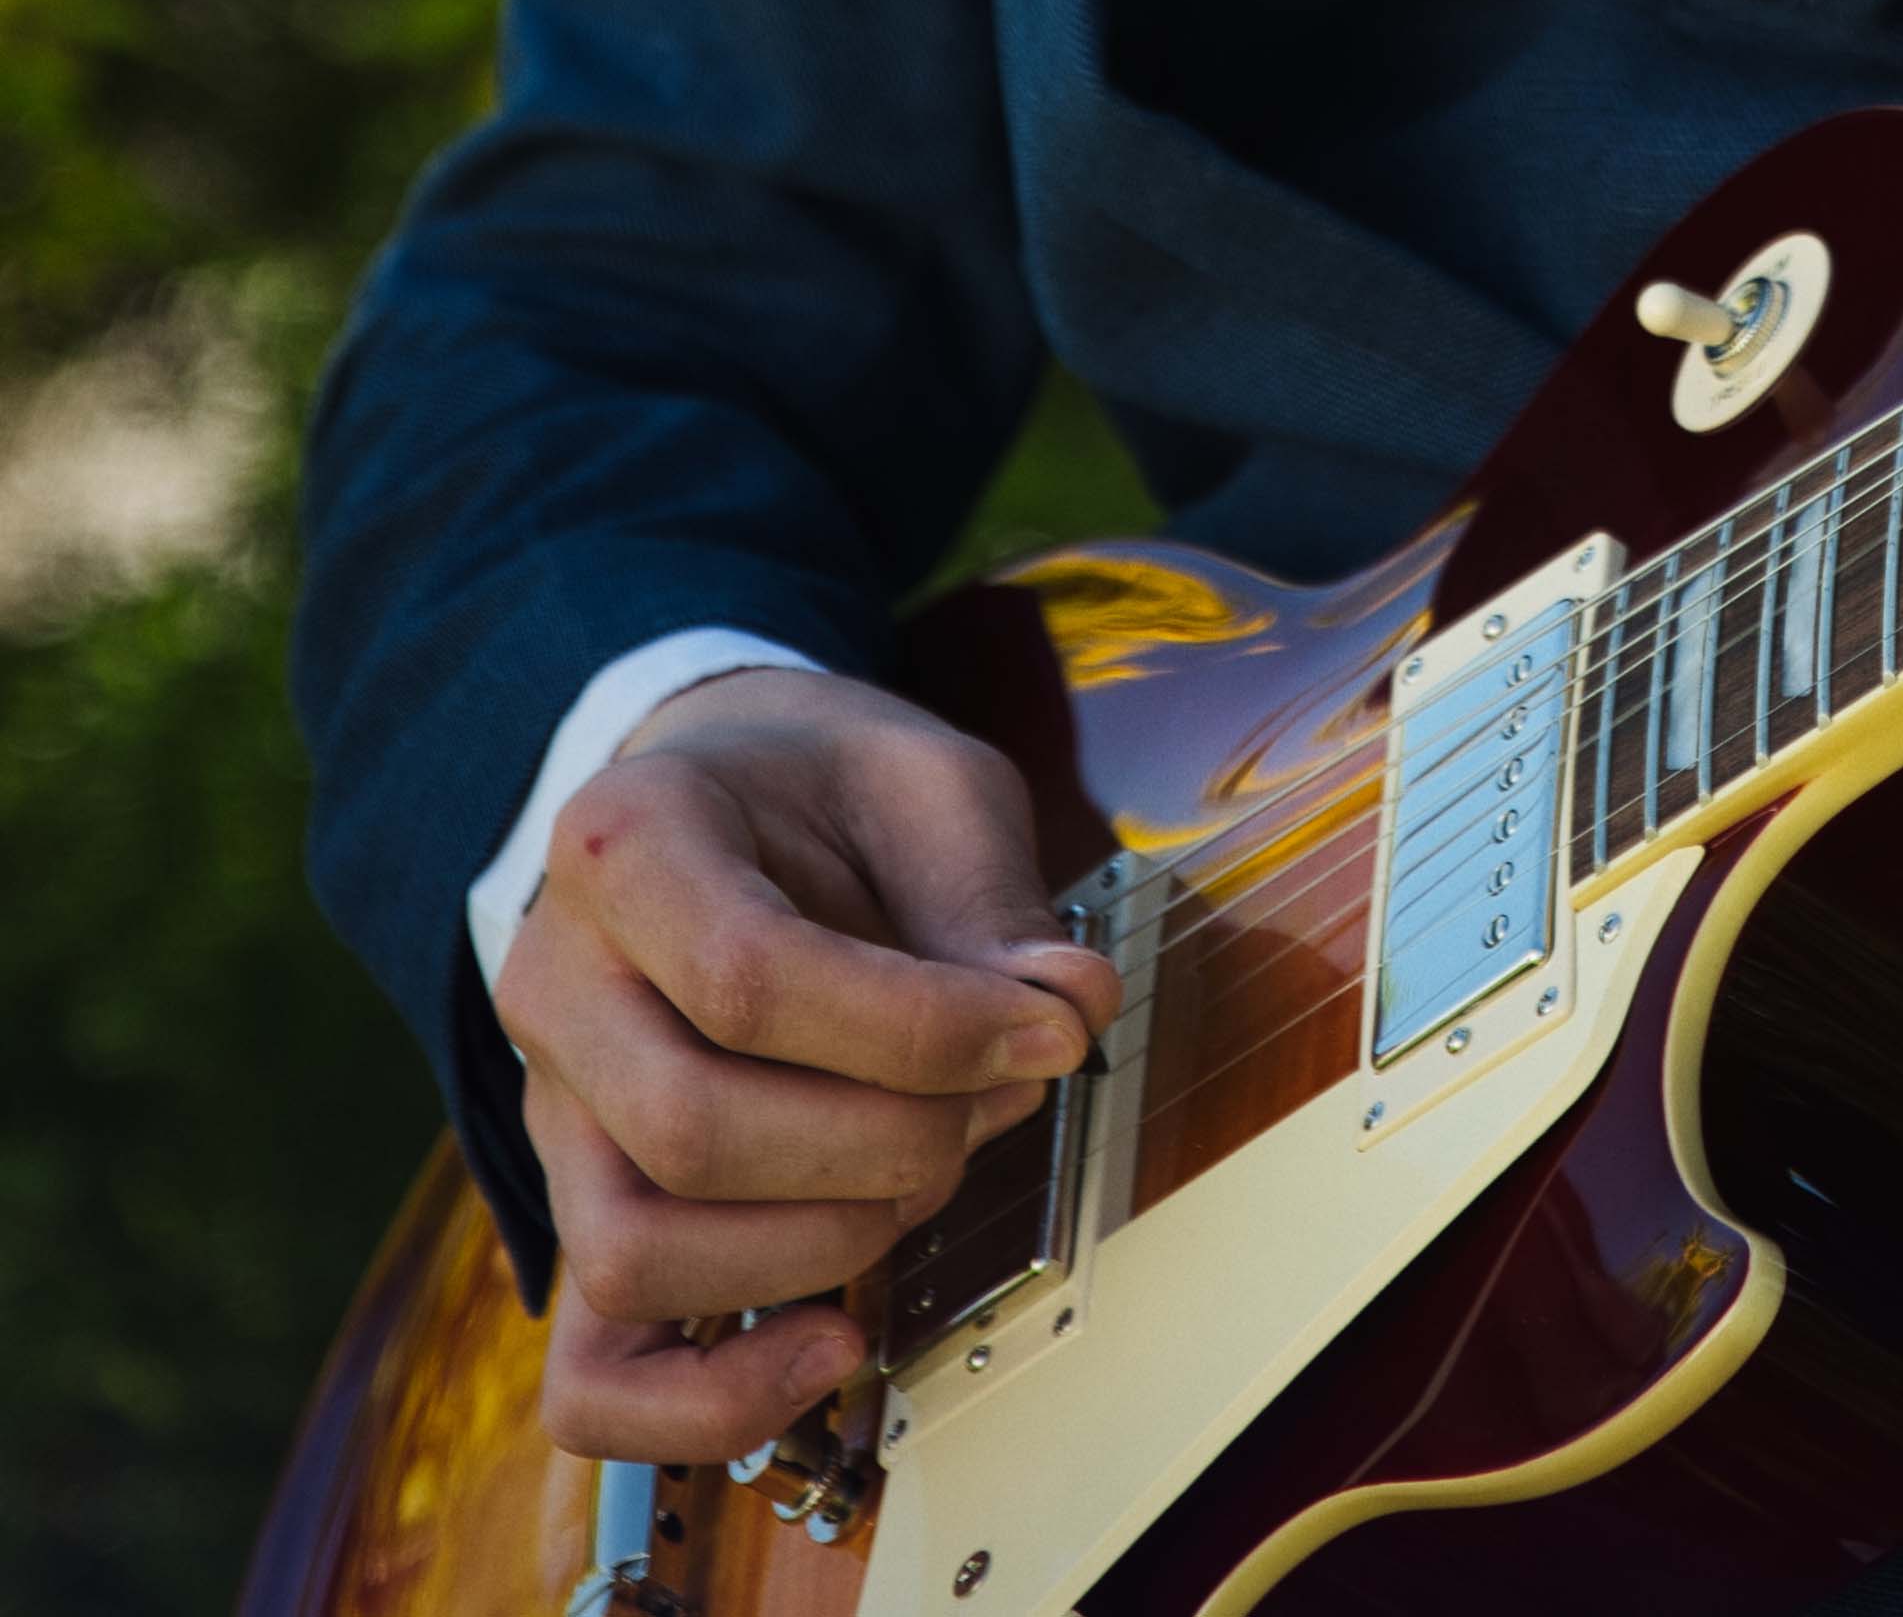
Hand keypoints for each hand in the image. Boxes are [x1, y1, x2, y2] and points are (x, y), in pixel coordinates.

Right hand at [494, 664, 1120, 1463]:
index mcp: (624, 841)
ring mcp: (554, 1112)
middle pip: (693, 1129)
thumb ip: (990, 893)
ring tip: (937, 1163)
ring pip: (636, 1253)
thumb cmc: (819, 786)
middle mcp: (557, 983)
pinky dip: (710, 1401)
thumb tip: (1069, 1007)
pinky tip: (834, 1343)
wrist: (719, 790)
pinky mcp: (584, 1213)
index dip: (918, 1031)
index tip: (1049, 1031)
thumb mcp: (921, 780)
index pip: (747, 977)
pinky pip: (591, 1377)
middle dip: (887, 1140)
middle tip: (1004, 1090)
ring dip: (823, 1244)